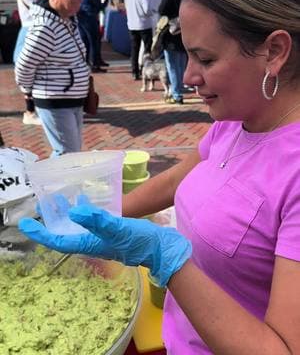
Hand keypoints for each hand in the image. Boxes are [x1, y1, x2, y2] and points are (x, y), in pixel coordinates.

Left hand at [19, 205, 191, 285]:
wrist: (160, 248)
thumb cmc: (139, 240)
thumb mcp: (118, 228)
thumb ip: (97, 220)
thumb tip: (73, 211)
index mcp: (89, 243)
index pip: (58, 240)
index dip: (40, 233)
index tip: (25, 224)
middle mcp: (91, 242)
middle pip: (64, 234)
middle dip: (49, 222)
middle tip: (39, 207)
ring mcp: (100, 238)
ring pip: (76, 227)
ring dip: (64, 215)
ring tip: (58, 198)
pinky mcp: (109, 232)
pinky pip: (89, 222)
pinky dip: (83, 211)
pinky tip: (85, 200)